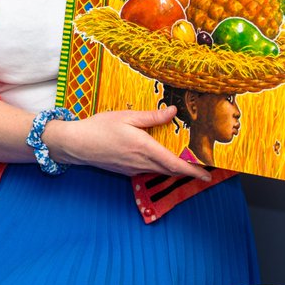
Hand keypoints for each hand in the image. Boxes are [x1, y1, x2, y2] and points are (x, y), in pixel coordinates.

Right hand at [46, 106, 211, 180]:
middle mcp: (142, 162)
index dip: (193, 170)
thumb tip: (173, 111)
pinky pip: (149, 170)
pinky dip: (160, 167)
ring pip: (160, 171)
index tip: (208, 173)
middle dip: (188, 171)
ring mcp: (134, 169)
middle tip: (203, 167)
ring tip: (186, 162)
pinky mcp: (127, 171)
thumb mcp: (126, 116)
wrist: (77, 145)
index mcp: (145, 148)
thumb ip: (152, 116)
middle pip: (171, 171)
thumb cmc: (99, 128)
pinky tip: (160, 159)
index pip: (175, 164)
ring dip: (175, 169)